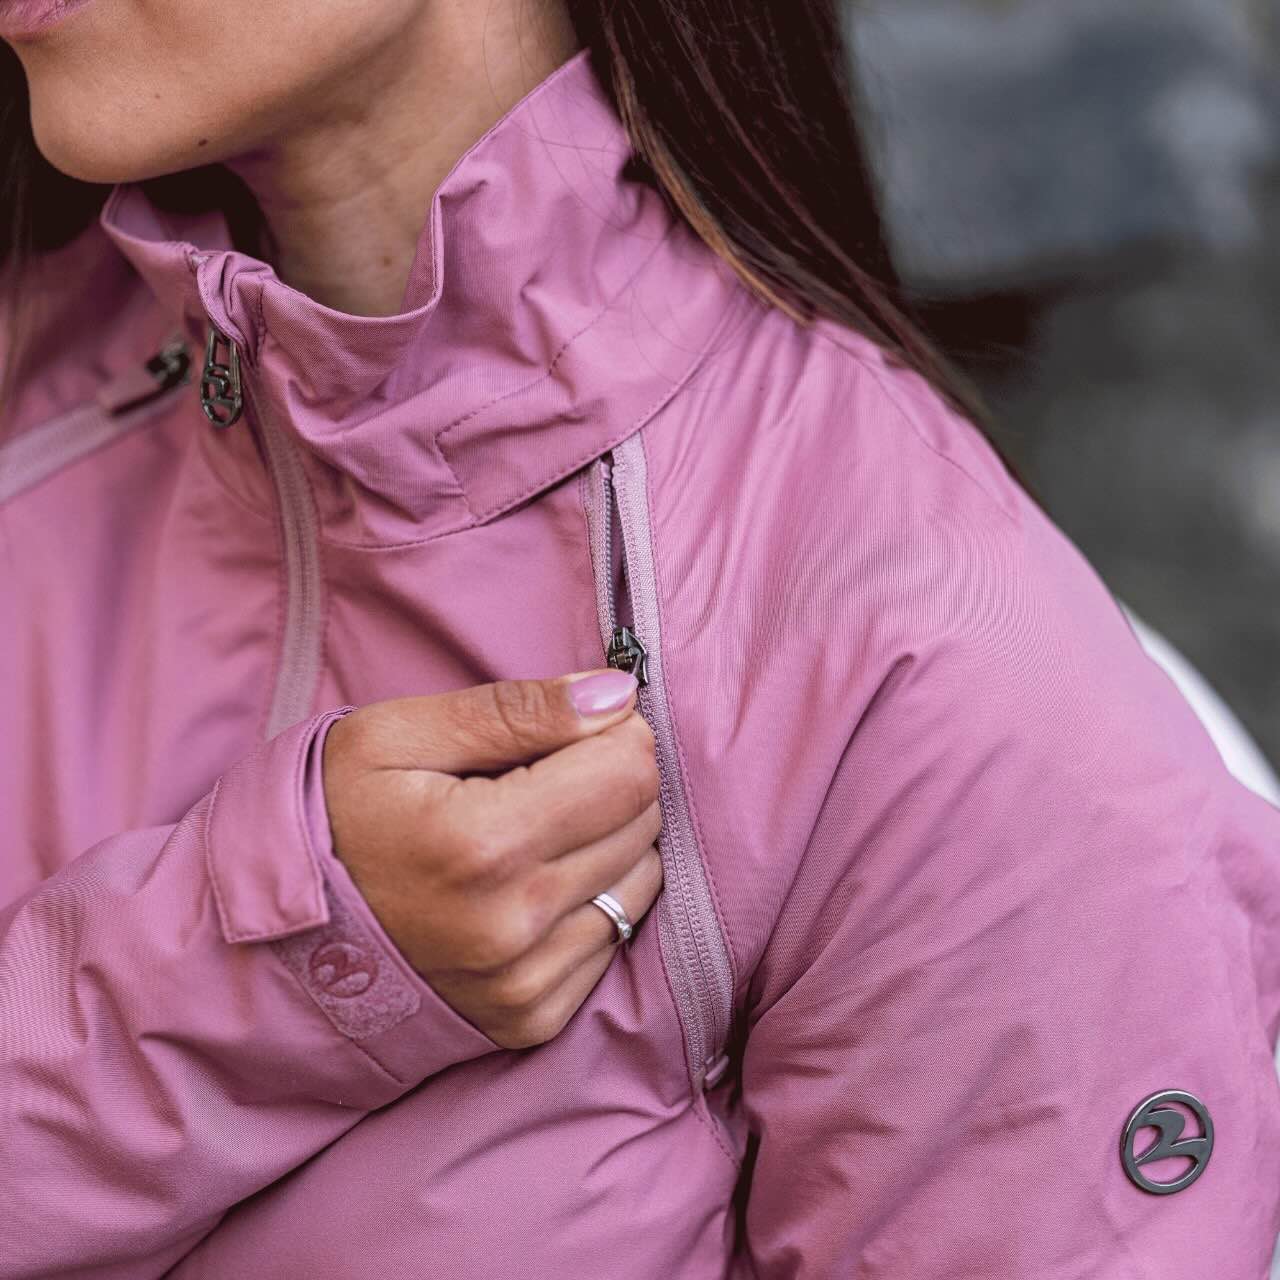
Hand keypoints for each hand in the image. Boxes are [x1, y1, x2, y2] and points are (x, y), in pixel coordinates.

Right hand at [321, 670, 662, 1048]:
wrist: (274, 940)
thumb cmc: (334, 817)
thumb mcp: (400, 736)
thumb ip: (517, 710)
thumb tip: (617, 695)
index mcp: (482, 843)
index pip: (630, 771)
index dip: (613, 733)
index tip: (574, 729)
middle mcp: (514, 924)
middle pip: (643, 823)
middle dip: (610, 782)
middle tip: (543, 778)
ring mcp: (523, 983)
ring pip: (639, 882)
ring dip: (608, 844)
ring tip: (535, 832)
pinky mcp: (530, 1019)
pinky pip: (613, 941)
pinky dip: (589, 903)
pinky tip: (530, 888)